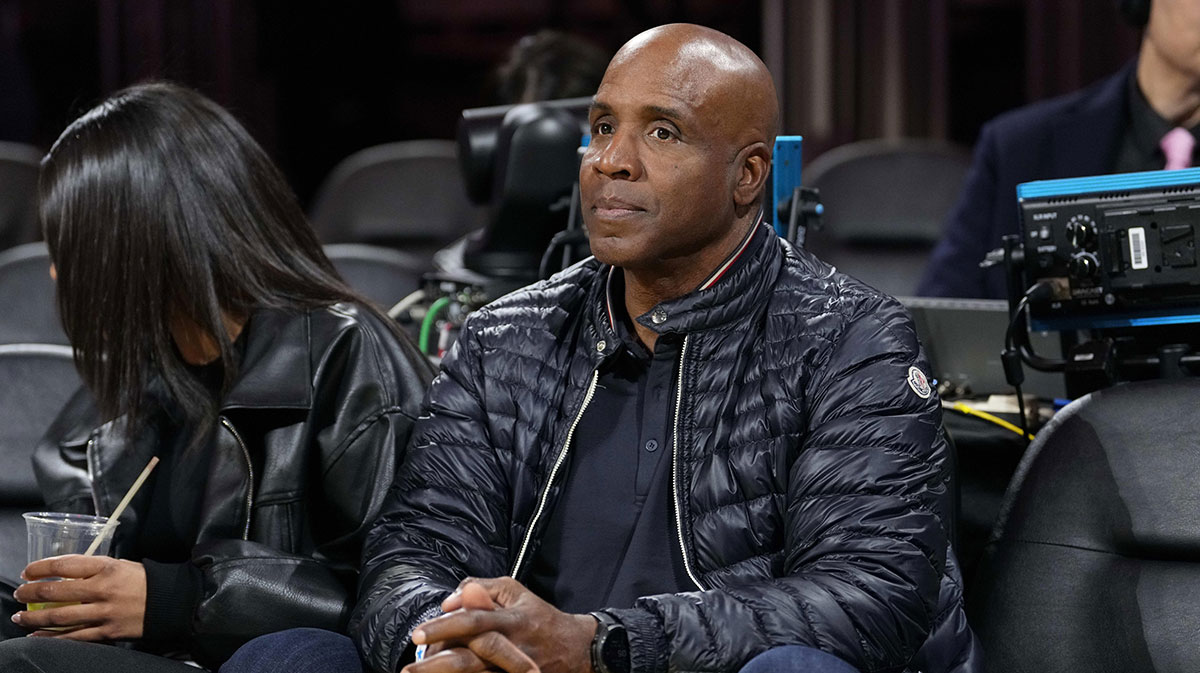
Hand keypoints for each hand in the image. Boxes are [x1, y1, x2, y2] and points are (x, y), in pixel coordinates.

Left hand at [11, 555, 146, 640]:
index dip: (40, 568)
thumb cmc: (145, 581)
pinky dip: (52, 638)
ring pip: (59, 617)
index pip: (64, 566)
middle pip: (55, 592)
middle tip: (19, 594)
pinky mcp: (108, 631)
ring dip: (33, 618)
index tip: (27, 572)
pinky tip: (38, 636)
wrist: (172, 601)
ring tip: (20, 618)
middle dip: (30, 593)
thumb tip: (64, 576)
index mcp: (107, 568)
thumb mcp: (120, 565)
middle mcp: (103, 589)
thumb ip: (93, 570)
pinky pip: (74, 636)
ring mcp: (104, 612)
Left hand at [404, 577, 597, 672]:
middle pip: (469, 659)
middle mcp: (512, 648)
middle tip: (407, 671)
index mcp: (511, 620)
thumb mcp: (516, 592)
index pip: (473, 622)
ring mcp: (515, 671)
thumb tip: (450, 601)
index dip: (445, 627)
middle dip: (436, 666)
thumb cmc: (540, 617)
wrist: (580, 650)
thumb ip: (482, 589)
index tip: (417, 634)